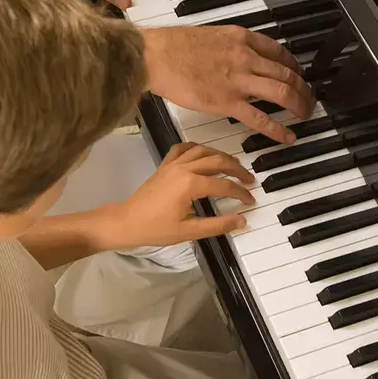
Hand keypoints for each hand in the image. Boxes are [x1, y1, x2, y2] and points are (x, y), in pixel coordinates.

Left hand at [109, 144, 255, 246]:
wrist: (127, 222)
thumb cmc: (156, 229)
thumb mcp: (190, 231)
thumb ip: (218, 225)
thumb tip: (241, 221)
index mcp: (191, 184)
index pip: (224, 185)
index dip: (240, 193)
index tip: (250, 200)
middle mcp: (184, 168)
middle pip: (218, 161)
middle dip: (237, 169)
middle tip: (249, 179)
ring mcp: (173, 164)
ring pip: (203, 150)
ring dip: (221, 155)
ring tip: (233, 165)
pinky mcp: (164, 165)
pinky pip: (183, 148)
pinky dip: (197, 148)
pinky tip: (204, 153)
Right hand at [142, 26, 315, 143]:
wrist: (157, 56)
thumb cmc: (174, 46)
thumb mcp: (210, 36)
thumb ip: (229, 46)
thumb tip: (235, 55)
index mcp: (241, 39)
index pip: (278, 51)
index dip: (293, 64)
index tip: (297, 72)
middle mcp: (246, 58)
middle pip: (287, 73)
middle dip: (303, 87)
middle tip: (309, 96)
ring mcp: (239, 81)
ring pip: (282, 92)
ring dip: (299, 104)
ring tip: (306, 114)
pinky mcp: (228, 102)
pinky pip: (260, 118)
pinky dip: (278, 129)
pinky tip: (288, 137)